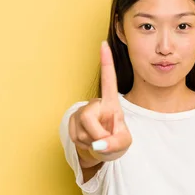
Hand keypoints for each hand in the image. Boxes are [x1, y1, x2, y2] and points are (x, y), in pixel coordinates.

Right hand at [68, 41, 131, 162]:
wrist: (102, 151)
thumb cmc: (116, 141)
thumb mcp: (124, 144)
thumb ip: (115, 144)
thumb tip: (99, 145)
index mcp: (111, 103)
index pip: (108, 80)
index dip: (106, 62)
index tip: (103, 43)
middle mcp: (95, 104)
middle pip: (88, 116)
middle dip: (96, 134)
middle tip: (104, 142)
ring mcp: (81, 112)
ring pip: (82, 130)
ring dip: (92, 142)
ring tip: (99, 141)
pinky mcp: (71, 122)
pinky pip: (76, 137)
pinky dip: (85, 145)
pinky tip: (90, 142)